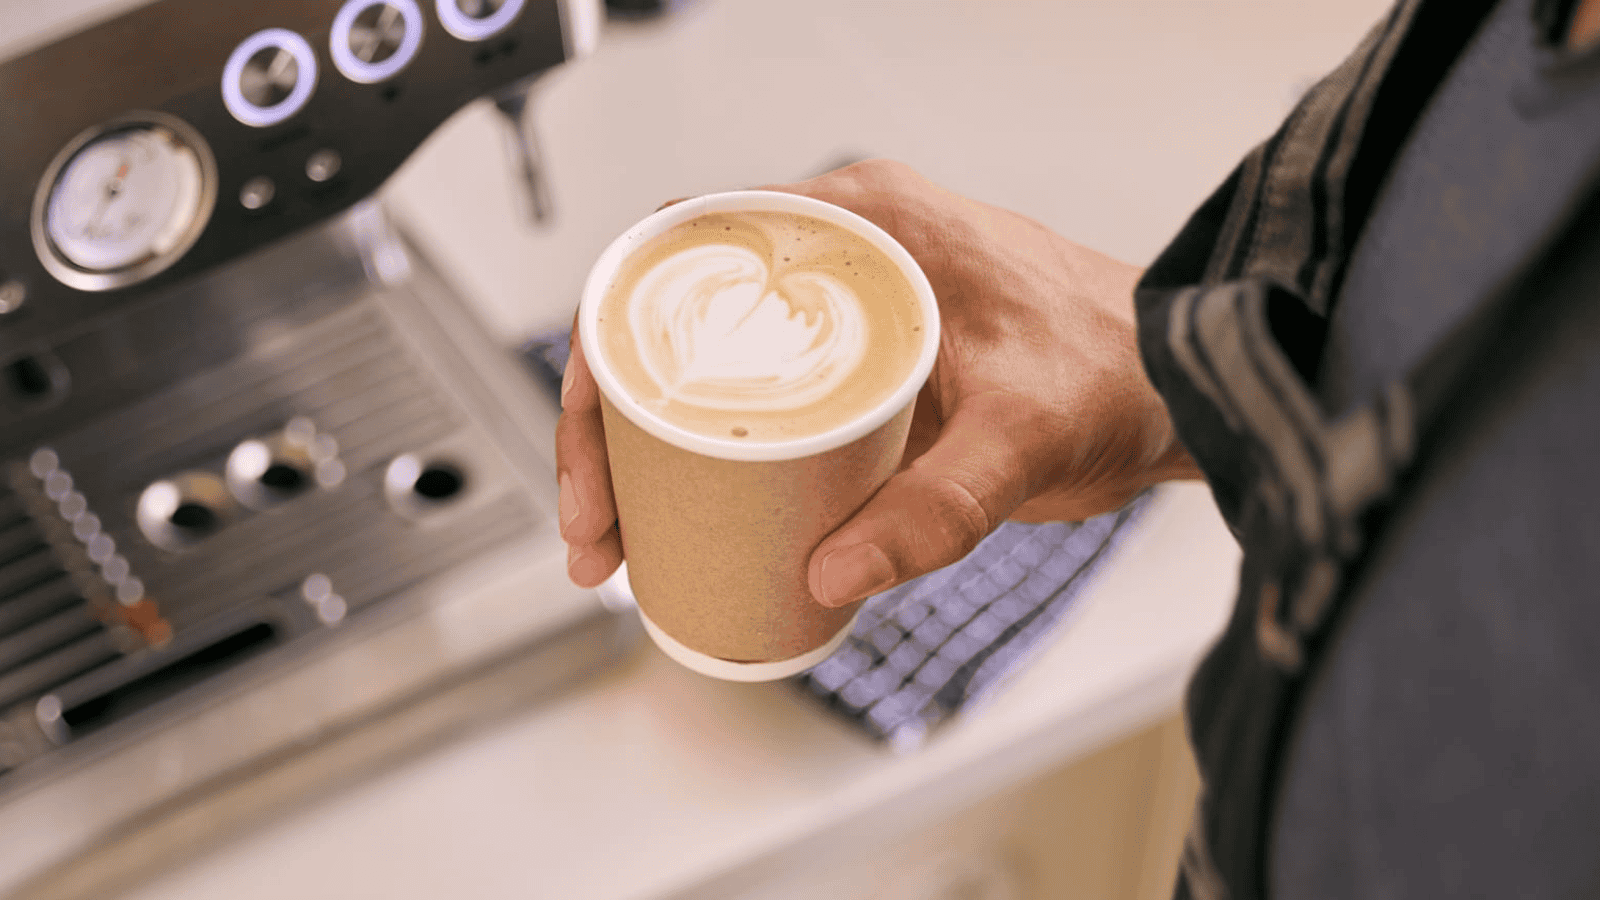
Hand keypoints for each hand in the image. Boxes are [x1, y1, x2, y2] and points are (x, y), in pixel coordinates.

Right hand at [555, 160, 1200, 603]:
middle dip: (607, 425)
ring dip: (646, 451)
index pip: (682, 255)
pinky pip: (754, 404)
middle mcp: (839, 255)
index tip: (589, 437)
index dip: (606, 343)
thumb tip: (826, 576)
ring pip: (704, 367)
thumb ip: (935, 506)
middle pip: (672, 321)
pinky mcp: (861, 370)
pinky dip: (708, 461)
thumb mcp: (1025, 434)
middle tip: (596, 524)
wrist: (1181, 385)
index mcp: (862, 224)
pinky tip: (684, 524)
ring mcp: (845, 313)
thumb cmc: (1120, 363)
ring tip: (619, 541)